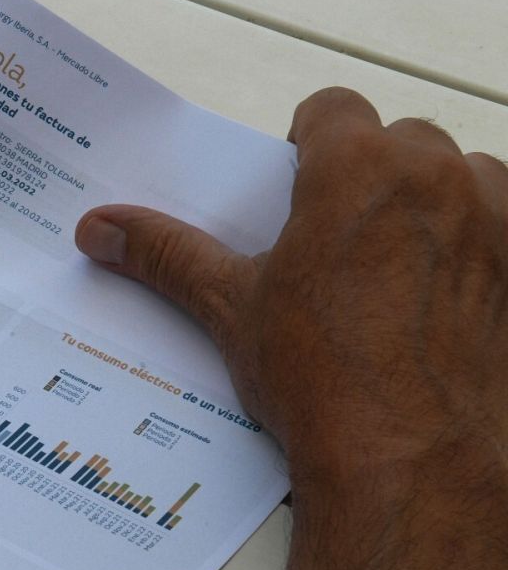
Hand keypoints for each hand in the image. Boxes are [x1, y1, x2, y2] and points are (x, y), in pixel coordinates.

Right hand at [74, 87, 507, 485]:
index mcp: (357, 168)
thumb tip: (101, 228)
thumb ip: (165, 253)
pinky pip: (505, 231)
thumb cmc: (329, 381)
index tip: (299, 185)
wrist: (416, 462)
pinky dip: (482, 252)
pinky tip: (447, 305)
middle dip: (373, 177)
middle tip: (339, 241)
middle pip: (403, 140)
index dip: (312, 142)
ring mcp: (497, 221)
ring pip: (465, 179)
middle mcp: (438, 178)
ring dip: (437, 205)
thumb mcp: (230, 308)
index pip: (334, 108)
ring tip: (399, 272)